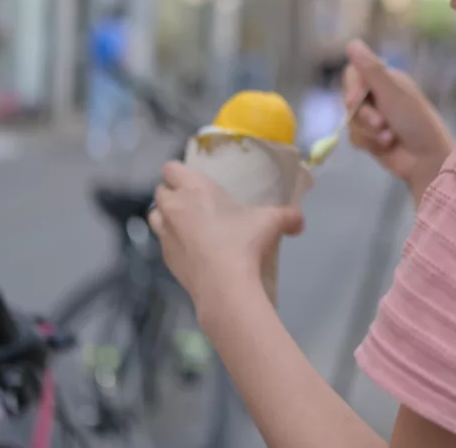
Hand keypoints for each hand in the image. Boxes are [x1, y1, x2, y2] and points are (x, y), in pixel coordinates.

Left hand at [148, 162, 303, 314]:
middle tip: (197, 203)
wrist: (224, 286)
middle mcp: (173, 208)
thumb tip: (300, 222)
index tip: (195, 181)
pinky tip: (195, 250)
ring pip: (156, 216)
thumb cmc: (244, 242)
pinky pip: (164, 242)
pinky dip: (174, 242)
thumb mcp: (272, 222)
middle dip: (173, 195)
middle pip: (160, 191)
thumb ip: (288, 216)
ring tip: (189, 225)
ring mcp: (165, 235)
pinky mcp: (165, 259)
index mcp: (193, 189)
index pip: (170, 169)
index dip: (179, 173)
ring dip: (167, 217)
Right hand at [343, 40, 453, 199]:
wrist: (427, 159)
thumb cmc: (416, 122)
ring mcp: (373, 118)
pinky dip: (370, 144)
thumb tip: (352, 43)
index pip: (353, 73)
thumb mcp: (393, 93)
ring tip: (390, 138)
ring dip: (370, 132)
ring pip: (351, 121)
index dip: (351, 87)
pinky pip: (355, 138)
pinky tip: (387, 147)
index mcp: (386, 80)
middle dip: (364, 116)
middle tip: (382, 124)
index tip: (353, 101)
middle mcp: (378, 97)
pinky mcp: (370, 139)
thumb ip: (371, 70)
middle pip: (349, 99)